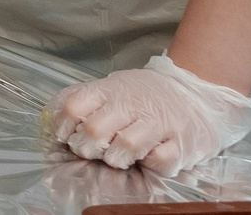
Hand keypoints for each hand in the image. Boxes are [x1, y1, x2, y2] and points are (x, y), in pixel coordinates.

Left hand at [49, 54, 250, 173]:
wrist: (197, 93)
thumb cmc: (145, 95)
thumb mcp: (112, 87)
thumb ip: (83, 98)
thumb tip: (53, 117)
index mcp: (110, 89)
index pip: (74, 106)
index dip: (64, 126)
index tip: (66, 136)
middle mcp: (132, 104)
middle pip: (95, 130)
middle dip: (86, 148)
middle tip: (90, 151)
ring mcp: (158, 123)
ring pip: (125, 146)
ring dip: (115, 158)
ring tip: (117, 157)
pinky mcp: (182, 143)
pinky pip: (159, 160)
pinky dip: (148, 163)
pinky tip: (146, 157)